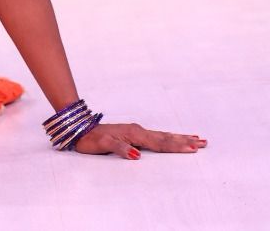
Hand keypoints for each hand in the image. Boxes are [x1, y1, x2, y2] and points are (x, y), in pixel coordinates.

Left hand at [74, 121, 206, 158]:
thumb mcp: (103, 145)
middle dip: (184, 141)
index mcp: (134, 134)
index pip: (160, 143)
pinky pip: (155, 136)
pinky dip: (167, 137)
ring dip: (179, 138)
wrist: (79, 129)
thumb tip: (137, 155)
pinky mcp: (133, 134)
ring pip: (162, 136)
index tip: (194, 148)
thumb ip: (120, 149)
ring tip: (196, 138)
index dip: (177, 146)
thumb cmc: (90, 139)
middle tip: (204, 143)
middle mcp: (138, 131)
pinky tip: (172, 138)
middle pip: (166, 138)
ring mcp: (136, 131)